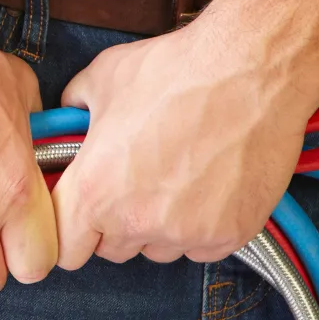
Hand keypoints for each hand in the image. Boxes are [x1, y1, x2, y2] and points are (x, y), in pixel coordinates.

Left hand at [51, 18, 318, 266]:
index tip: (85, 219)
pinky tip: (211, 186)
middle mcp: (135, 221)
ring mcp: (184, 233)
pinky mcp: (229, 235)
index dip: (73, 233)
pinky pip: (203, 247)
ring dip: (161, 227)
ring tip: (179, 178)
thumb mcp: (103, 79)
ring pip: (158, 250)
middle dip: (117, 225)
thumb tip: (68, 116)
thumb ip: (74, 108)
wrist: (252, 69)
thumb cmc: (176, 71)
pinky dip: (203, 227)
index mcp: (93, 192)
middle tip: (137, 184)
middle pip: (112, 250)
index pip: (66, 248)